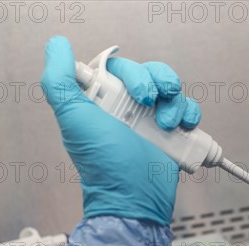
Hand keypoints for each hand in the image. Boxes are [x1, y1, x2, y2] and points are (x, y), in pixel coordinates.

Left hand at [41, 36, 201, 224]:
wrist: (136, 198)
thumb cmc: (104, 163)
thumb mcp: (74, 118)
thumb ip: (58, 80)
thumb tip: (58, 45)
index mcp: (103, 101)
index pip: (121, 67)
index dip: (132, 73)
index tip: (134, 92)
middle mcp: (128, 109)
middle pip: (151, 74)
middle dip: (157, 82)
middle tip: (151, 104)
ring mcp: (153, 122)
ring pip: (172, 90)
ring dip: (175, 102)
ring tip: (167, 124)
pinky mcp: (174, 135)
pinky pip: (188, 110)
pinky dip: (190, 115)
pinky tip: (183, 128)